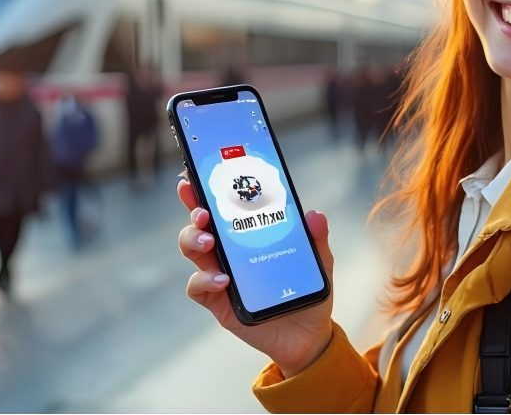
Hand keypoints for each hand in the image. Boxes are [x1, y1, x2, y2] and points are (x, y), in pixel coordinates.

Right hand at [176, 173, 334, 377]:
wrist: (307, 335)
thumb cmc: (306, 292)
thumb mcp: (318, 263)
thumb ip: (316, 240)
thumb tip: (315, 215)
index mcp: (247, 234)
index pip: (223, 206)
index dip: (206, 189)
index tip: (195, 173)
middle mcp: (229, 251)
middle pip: (200, 224)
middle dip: (194, 210)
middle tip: (202, 211)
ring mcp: (220, 275)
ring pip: (192, 250)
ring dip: (194, 241)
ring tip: (210, 242)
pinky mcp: (218, 302)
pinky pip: (198, 287)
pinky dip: (204, 280)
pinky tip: (222, 280)